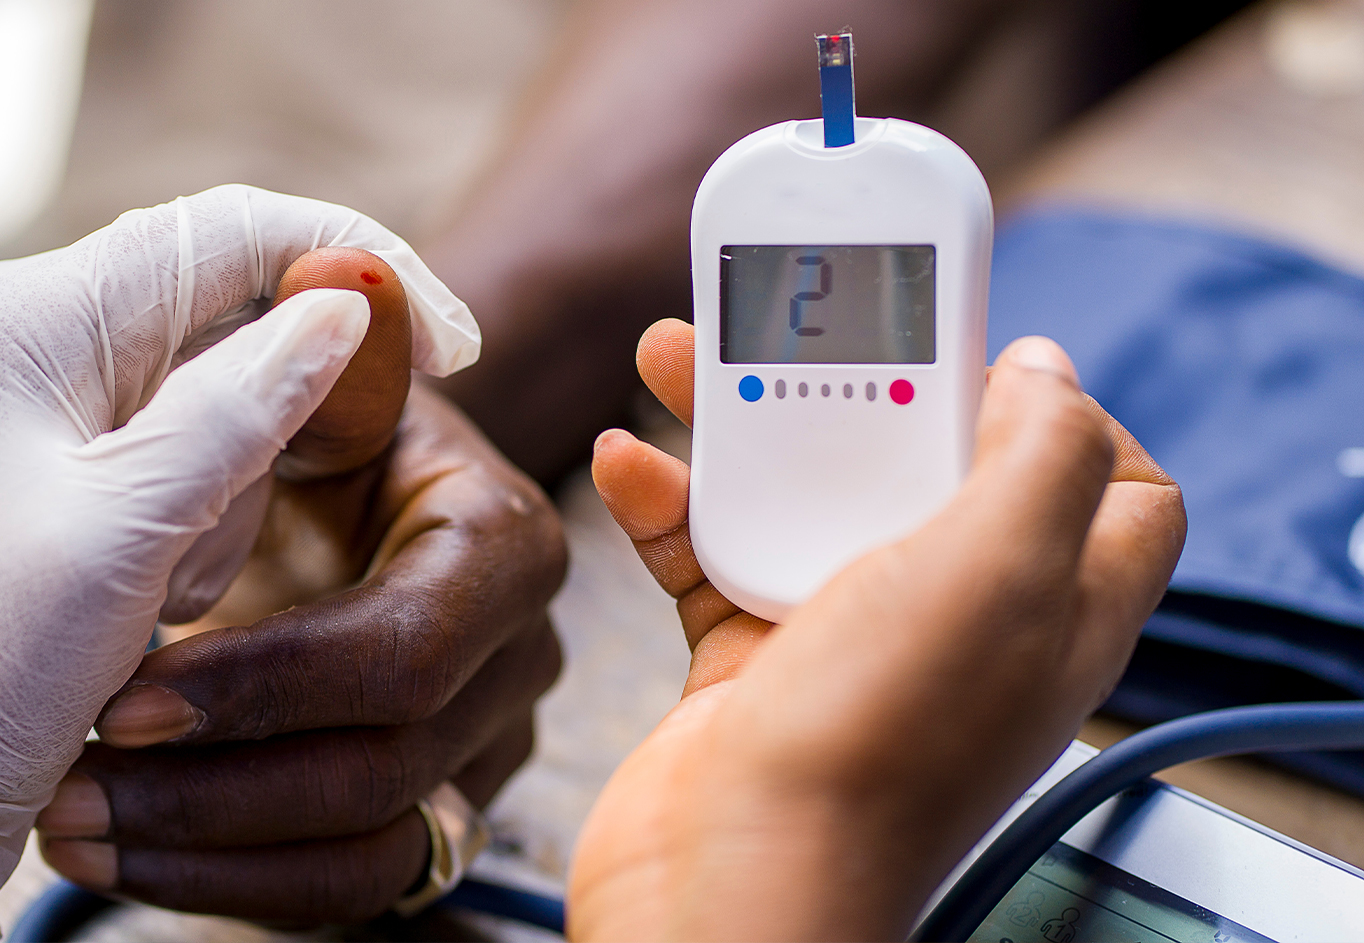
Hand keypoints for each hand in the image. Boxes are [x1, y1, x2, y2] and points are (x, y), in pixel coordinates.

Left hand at [0, 185, 479, 941]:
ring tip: (162, 591)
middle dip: (268, 426)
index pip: (227, 231)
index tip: (450, 348)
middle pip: (222, 316)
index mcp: (23, 319)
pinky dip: (198, 521)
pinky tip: (150, 600)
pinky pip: (180, 456)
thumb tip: (344, 307)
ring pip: (213, 395)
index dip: (353, 266)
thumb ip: (239, 406)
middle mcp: (25, 333)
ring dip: (227, 491)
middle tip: (219, 539)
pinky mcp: (56, 457)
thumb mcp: (122, 532)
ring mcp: (37, 395)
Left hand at [37, 252, 565, 923]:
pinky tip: (126, 863)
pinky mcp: (427, 783)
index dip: (278, 672)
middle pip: (399, 732)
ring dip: (211, 840)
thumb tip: (344, 276)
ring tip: (72, 832)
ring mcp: (479, 717)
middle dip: (226, 767)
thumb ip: (268, 368)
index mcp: (489, 522)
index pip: (414, 630)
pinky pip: (358, 873)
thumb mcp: (197, 412)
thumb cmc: (203, 451)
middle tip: (82, 774)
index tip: (131, 693)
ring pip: (380, 825)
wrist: (244, 521)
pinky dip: (233, 879)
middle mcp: (511, 629)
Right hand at [568, 320, 1184, 940]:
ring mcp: (849, 642)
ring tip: (677, 361)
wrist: (729, 881)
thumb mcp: (999, 573)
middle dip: (856, 380)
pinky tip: (630, 465)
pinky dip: (669, 505)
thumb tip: (1049, 369)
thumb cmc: (870, 750)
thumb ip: (1045, 454)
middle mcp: (960, 622)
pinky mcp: (751, 663)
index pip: (1108, 486)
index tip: (980, 352)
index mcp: (1052, 603)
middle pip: (927, 464)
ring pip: (808, 496)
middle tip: (794, 325)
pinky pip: (712, 555)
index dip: (1064, 410)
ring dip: (741, 426)